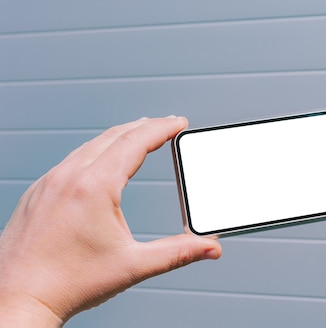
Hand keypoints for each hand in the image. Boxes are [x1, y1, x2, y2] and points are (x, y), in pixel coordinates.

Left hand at [0, 117, 221, 325]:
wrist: (16, 300)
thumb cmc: (67, 284)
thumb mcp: (132, 266)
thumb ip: (177, 252)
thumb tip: (210, 248)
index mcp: (94, 188)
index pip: (135, 142)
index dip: (162, 128)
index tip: (179, 123)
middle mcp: (68, 178)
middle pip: (114, 136)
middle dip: (145, 126)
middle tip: (167, 124)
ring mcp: (49, 183)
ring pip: (90, 145)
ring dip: (120, 136)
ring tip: (139, 134)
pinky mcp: (37, 193)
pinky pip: (71, 159)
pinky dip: (95, 150)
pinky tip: (101, 158)